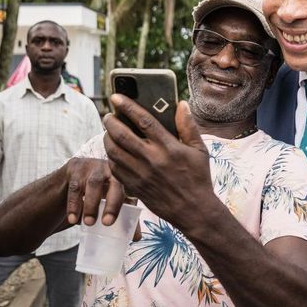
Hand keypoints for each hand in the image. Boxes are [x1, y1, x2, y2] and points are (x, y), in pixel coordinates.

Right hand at [63, 157, 127, 226]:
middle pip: (116, 182)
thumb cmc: (94, 194)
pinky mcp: (75, 167)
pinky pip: (75, 187)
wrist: (66, 182)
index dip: (131, 203)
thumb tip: (136, 238)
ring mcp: (92, 165)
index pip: (131, 188)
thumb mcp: (109, 203)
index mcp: (123, 176)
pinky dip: (74, 204)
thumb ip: (124, 217)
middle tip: (107, 223)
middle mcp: (110, 168)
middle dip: (113, 202)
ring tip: (88, 223)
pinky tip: (73, 219)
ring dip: (92, 204)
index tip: (127, 218)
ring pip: (94, 183)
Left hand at [102, 95, 214, 232]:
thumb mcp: (199, 150)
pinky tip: (114, 152)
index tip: (117, 97)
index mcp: (169, 147)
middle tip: (108, 115)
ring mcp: (141, 174)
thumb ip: (188, 126)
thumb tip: (181, 104)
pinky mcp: (135, 186)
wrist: (193, 210)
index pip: (143, 121)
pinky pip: (115, 169)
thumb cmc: (198, 177)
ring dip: (107, 138)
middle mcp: (152, 159)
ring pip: (114, 151)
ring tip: (108, 132)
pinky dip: (111, 157)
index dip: (127, 106)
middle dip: (110, 121)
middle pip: (121, 134)